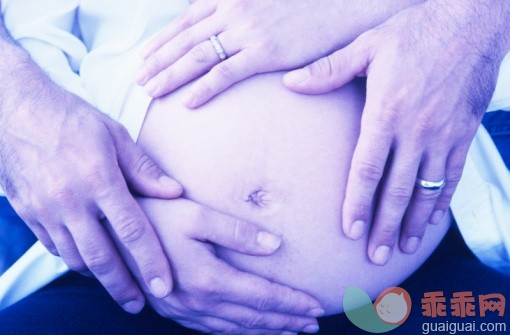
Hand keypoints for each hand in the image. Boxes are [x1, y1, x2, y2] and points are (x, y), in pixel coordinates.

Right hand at [0, 52, 182, 312]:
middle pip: (101, 257)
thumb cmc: (70, 118)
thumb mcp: (114, 134)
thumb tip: (175, 193)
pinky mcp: (29, 213)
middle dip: (123, 286)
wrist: (14, 111)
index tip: (165, 287)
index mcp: (99, 178)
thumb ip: (144, 168)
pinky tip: (89, 261)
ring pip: (75, 258)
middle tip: (139, 305)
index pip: (132, 230)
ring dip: (99, 276)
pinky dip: (74, 259)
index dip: (151, 262)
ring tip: (119, 286)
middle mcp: (70, 199)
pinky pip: (54, 247)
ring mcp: (45, 209)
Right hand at [133, 198, 322, 333]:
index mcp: (207, 279)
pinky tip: (250, 331)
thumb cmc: (158, 215)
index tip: (316, 305)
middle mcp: (196, 302)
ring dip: (266, 331)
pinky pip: (213, 330)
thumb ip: (238, 232)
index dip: (291, 302)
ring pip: (234, 329)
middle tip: (313, 323)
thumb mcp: (197, 215)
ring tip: (291, 330)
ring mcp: (182, 310)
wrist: (113, 231)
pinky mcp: (173, 310)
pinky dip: (238, 334)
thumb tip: (276, 246)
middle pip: (252, 318)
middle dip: (286, 321)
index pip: (261, 297)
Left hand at [135, 0, 422, 107]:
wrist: (345, 5)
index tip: (145, 56)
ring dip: (169, 75)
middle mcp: (234, 10)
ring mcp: (248, 31)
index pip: (186, 20)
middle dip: (157, 60)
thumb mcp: (268, 1)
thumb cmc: (309, 6)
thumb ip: (243, 11)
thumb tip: (227, 29)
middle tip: (138, 80)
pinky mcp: (265, 52)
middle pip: (184, 39)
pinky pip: (225, 74)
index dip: (163, 40)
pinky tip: (187, 104)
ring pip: (196, 56)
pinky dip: (203, 88)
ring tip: (151, 92)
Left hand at [284, 0, 509, 264]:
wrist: (473, 21)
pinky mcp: (464, 133)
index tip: (349, 230)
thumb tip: (290, 83)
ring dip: (414, 223)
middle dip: (385, 225)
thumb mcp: (367, 44)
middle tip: (375, 254)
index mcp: (386, 111)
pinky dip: (442, 202)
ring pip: (426, 189)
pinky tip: (432, 221)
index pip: (367, 169)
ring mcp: (443, 134)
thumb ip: (328, 70)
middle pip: (396, 189)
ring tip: (403, 248)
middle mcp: (416, 130)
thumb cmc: (416, 31)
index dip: (357, 202)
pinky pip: (453, 175)